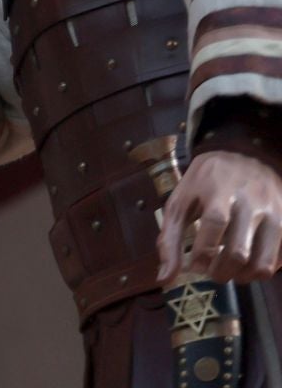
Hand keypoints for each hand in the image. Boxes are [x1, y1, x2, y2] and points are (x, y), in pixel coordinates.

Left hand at [158, 150, 281, 283]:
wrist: (246, 156)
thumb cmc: (206, 184)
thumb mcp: (181, 201)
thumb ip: (170, 238)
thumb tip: (164, 279)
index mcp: (219, 188)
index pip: (215, 223)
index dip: (203, 252)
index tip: (194, 267)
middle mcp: (251, 200)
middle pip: (238, 251)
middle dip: (221, 272)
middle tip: (212, 274)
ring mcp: (275, 213)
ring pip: (263, 263)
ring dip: (243, 277)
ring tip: (230, 273)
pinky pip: (279, 261)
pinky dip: (261, 271)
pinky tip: (248, 264)